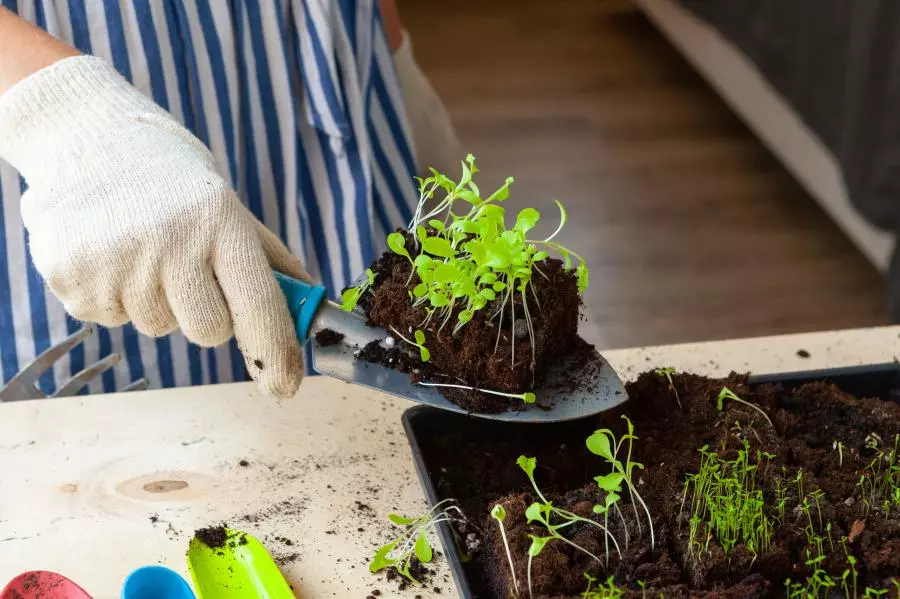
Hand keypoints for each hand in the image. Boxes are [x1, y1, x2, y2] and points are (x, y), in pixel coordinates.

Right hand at [0, 55, 307, 398]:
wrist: (86, 137)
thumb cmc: (173, 179)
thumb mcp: (228, 204)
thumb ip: (269, 258)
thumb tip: (311, 303)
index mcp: (218, 222)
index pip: (258, 304)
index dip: (275, 352)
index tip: (284, 385)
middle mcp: (170, 243)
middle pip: (209, 332)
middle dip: (207, 315)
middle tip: (188, 270)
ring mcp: (117, 263)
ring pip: (159, 328)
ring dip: (158, 302)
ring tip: (142, 250)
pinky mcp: (73, 278)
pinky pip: (112, 319)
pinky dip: (116, 297)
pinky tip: (110, 253)